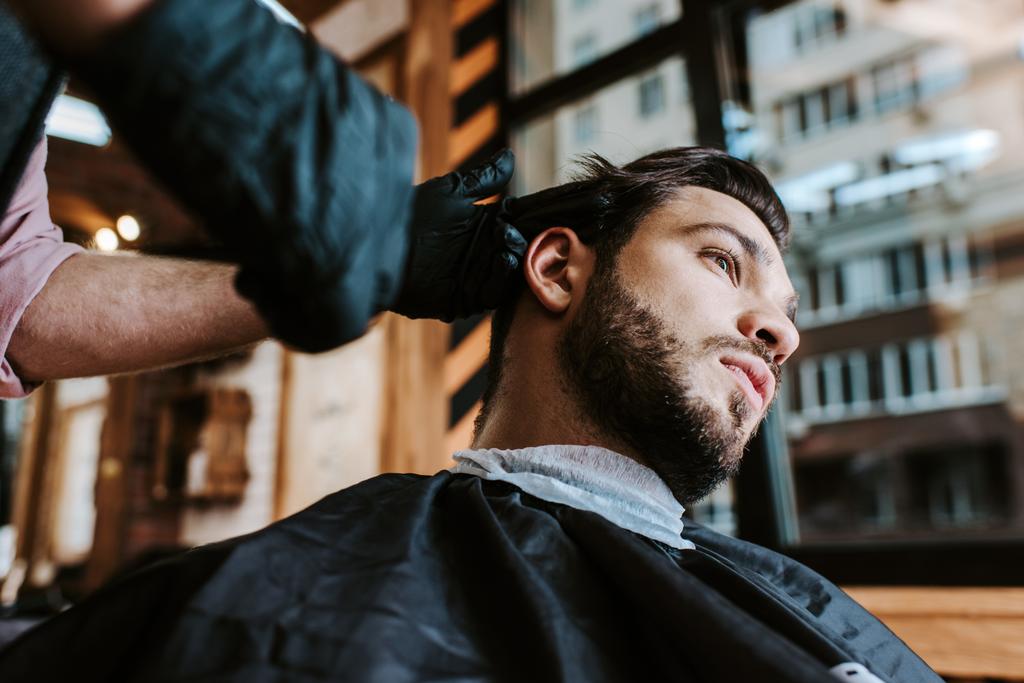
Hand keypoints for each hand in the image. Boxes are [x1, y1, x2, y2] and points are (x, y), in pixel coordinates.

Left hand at [390, 149, 526, 320]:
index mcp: (483, 227)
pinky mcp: (464, 300)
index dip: (534, 219)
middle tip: (522, 229)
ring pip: (512, 275)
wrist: (380, 245)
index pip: (519, 224)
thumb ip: (483, 179)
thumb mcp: (451, 191)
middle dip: (528, 240)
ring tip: (508, 243)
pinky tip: (503, 260)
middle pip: (521, 252)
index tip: (554, 211)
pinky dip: (502, 278)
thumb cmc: (412, 213)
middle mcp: (483, 254)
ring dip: (516, 258)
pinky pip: (493, 295)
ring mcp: (475, 278)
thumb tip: (510, 157)